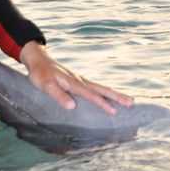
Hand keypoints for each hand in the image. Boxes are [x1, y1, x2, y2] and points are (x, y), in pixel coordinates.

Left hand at [19, 41, 133, 114]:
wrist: (38, 59)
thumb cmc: (40, 73)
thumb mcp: (45, 85)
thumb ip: (59, 95)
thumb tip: (73, 106)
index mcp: (74, 83)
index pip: (92, 95)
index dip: (103, 103)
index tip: (114, 111)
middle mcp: (80, 81)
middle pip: (102, 89)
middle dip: (117, 96)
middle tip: (131, 102)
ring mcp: (80, 80)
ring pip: (101, 88)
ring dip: (114, 94)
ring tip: (127, 100)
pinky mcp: (78, 81)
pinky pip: (95, 87)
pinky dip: (105, 92)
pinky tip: (108, 96)